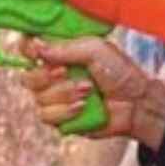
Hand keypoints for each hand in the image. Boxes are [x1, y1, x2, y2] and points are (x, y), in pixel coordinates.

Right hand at [18, 36, 164, 148]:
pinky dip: (66, 112)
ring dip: (64, 94)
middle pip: (28, 77)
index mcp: (60, 53)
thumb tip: (36, 47)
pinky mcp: (60, 118)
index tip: (38, 52)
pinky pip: (47, 116)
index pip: (28, 48)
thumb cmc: (120, 73)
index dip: (28, 51)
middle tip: (67, 72)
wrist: (136, 103)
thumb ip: (65, 47)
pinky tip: (84, 107)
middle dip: (48, 77)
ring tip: (88, 91)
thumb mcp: (96, 50)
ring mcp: (55, 98)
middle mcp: (53, 75)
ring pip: (38, 99)